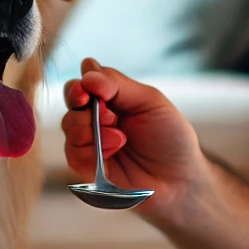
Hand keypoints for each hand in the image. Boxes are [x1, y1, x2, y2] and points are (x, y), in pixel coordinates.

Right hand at [62, 59, 205, 219]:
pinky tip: (115, 150)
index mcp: (113, 97)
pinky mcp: (87, 168)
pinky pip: (73, 152)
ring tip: (120, 138)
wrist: (180, 180)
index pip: (85, 80)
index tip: (91, 88)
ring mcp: (90, 142)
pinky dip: (91, 149)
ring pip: (69, 124)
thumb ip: (118, 84)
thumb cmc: (171, 139)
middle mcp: (97, 117)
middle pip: (71, 98)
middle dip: (81, 100)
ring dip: (90, 127)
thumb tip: (87, 69)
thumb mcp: (150, 102)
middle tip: (108, 113)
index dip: (83, 81)